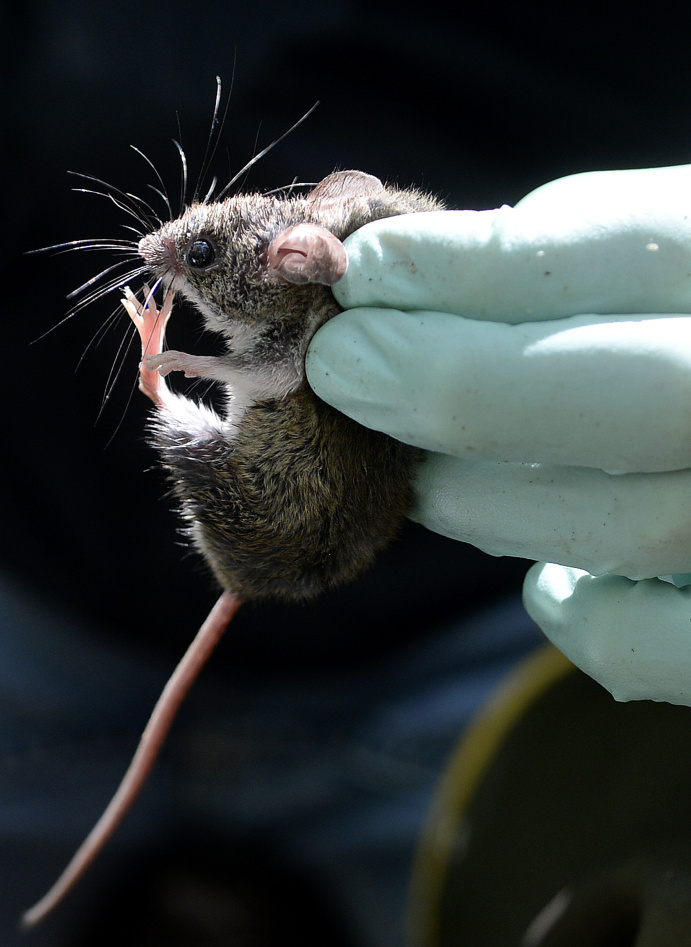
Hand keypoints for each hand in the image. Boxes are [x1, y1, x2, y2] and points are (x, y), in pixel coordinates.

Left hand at [305, 164, 690, 704]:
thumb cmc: (678, 322)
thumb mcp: (652, 250)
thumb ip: (556, 255)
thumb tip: (387, 282)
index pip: (632, 252)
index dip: (473, 270)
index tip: (359, 277)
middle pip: (643, 398)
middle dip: (458, 385)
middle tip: (341, 367)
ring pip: (634, 523)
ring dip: (485, 500)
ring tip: (419, 475)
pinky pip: (663, 644)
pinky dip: (586, 621)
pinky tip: (549, 583)